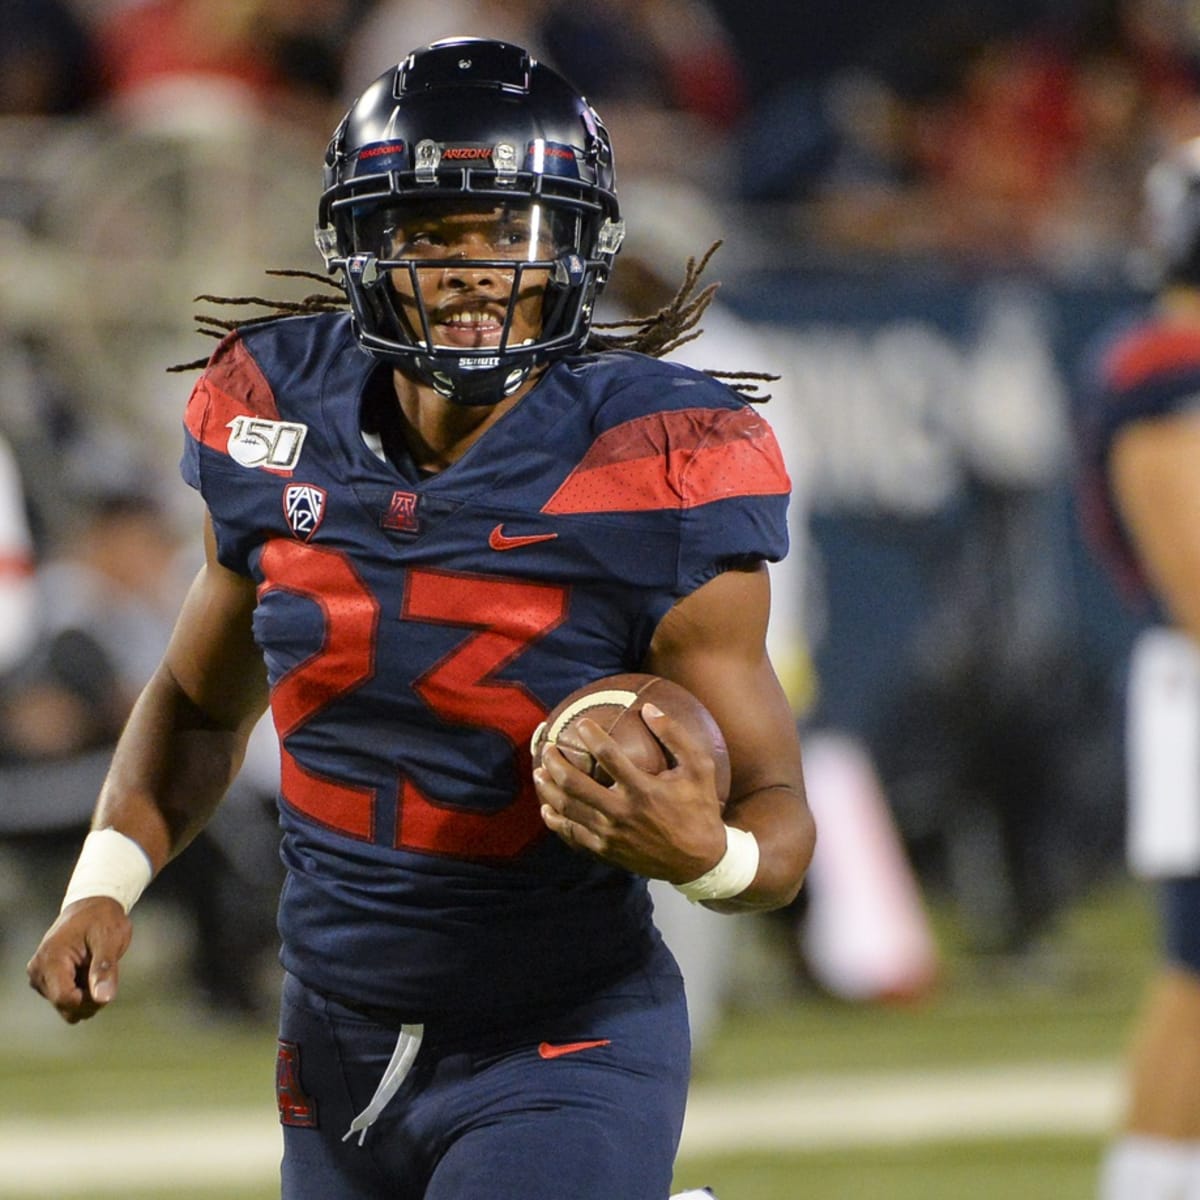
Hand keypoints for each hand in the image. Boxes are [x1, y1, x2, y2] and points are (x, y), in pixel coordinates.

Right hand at [26, 897, 131, 1023]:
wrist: (92, 906)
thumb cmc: (102, 919)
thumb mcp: (110, 939)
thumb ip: (105, 969)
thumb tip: (104, 999)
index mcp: (50, 960)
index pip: (65, 999)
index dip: (90, 1000)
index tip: (107, 984)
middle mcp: (38, 972)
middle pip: (66, 1006)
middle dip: (90, 998)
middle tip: (105, 973)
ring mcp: (40, 977)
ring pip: (67, 1007)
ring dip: (87, 995)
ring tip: (95, 968)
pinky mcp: (46, 980)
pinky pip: (66, 1000)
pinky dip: (82, 991)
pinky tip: (88, 971)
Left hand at [534, 703, 726, 881]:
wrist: (699, 861)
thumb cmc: (700, 809)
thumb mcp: (699, 769)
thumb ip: (675, 736)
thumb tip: (649, 708)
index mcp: (643, 789)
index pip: (608, 755)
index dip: (590, 735)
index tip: (580, 724)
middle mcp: (622, 812)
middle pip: (575, 784)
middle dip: (555, 762)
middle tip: (548, 748)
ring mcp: (610, 834)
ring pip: (567, 809)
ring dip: (548, 788)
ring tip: (539, 771)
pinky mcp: (606, 851)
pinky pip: (572, 835)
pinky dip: (556, 821)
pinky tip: (547, 808)